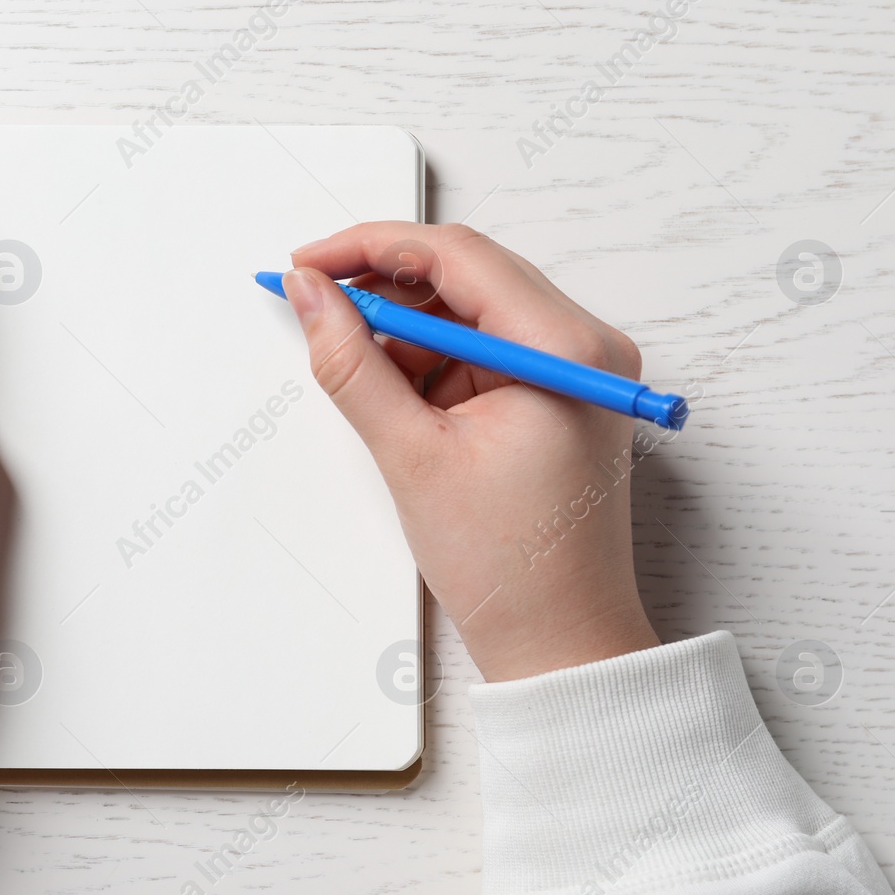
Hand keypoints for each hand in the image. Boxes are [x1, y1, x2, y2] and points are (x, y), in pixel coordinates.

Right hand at [285, 223, 660, 681]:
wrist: (561, 645)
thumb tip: (310, 293)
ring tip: (370, 391)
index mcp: (567, 349)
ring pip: (470, 313)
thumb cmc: (509, 567)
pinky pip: (483, 352)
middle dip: (385, 291)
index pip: (458, 256)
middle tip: (317, 309)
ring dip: (408, 335)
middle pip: (467, 276)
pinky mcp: (560, 395)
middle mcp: (586, 346)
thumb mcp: (412, 455)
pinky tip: (403, 407)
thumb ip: (352, 364)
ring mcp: (576, 370)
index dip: (371, 248)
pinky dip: (433, 366)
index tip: (308, 263)